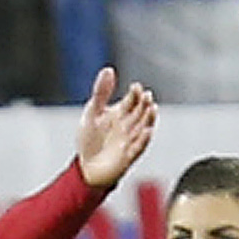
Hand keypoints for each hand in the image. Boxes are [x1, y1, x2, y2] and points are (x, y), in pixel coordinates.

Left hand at [73, 68, 156, 190]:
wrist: (86, 168)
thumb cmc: (89, 140)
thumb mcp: (92, 113)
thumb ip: (101, 92)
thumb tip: (108, 70)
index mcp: (120, 113)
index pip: (132, 100)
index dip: (135, 93)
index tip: (135, 87)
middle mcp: (129, 125)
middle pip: (140, 111)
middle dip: (144, 103)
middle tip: (146, 96)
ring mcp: (130, 140)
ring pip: (144, 126)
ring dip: (149, 118)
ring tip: (152, 108)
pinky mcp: (129, 155)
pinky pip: (139, 146)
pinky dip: (143, 139)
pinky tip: (147, 131)